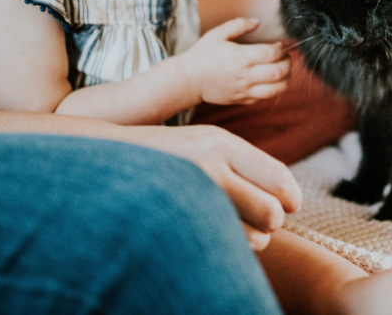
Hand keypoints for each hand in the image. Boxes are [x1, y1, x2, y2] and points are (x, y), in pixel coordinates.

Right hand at [117, 123, 301, 249]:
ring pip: (252, 237)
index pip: (278, 176)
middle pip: (272, 212)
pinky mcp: (175, 219)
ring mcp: (190, 192)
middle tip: (260, 221)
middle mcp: (209, 165)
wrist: (100, 162)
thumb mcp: (203, 144)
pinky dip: (225, 248)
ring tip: (231, 228)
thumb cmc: (162, 156)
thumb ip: (241, 162)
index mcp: (220, 142)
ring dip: (250, 239)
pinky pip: (221, 246)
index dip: (291, 197)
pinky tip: (210, 235)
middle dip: (271, 222)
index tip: (290, 206)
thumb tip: (286, 196)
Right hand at [183, 17, 289, 104]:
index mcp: (240, 57)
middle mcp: (245, 76)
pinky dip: (273, 89)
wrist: (188, 79)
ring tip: (283, 71)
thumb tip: (257, 22)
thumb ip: (239, 25)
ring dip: (286, 79)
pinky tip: (269, 80)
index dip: (281, 49)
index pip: (272, 54)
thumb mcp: (217, 34)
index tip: (280, 45)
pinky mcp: (242, 100)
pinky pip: (265, 98)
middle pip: (279, 72)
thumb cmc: (203, 55)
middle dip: (288, 64)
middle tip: (285, 57)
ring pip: (276, 89)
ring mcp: (244, 90)